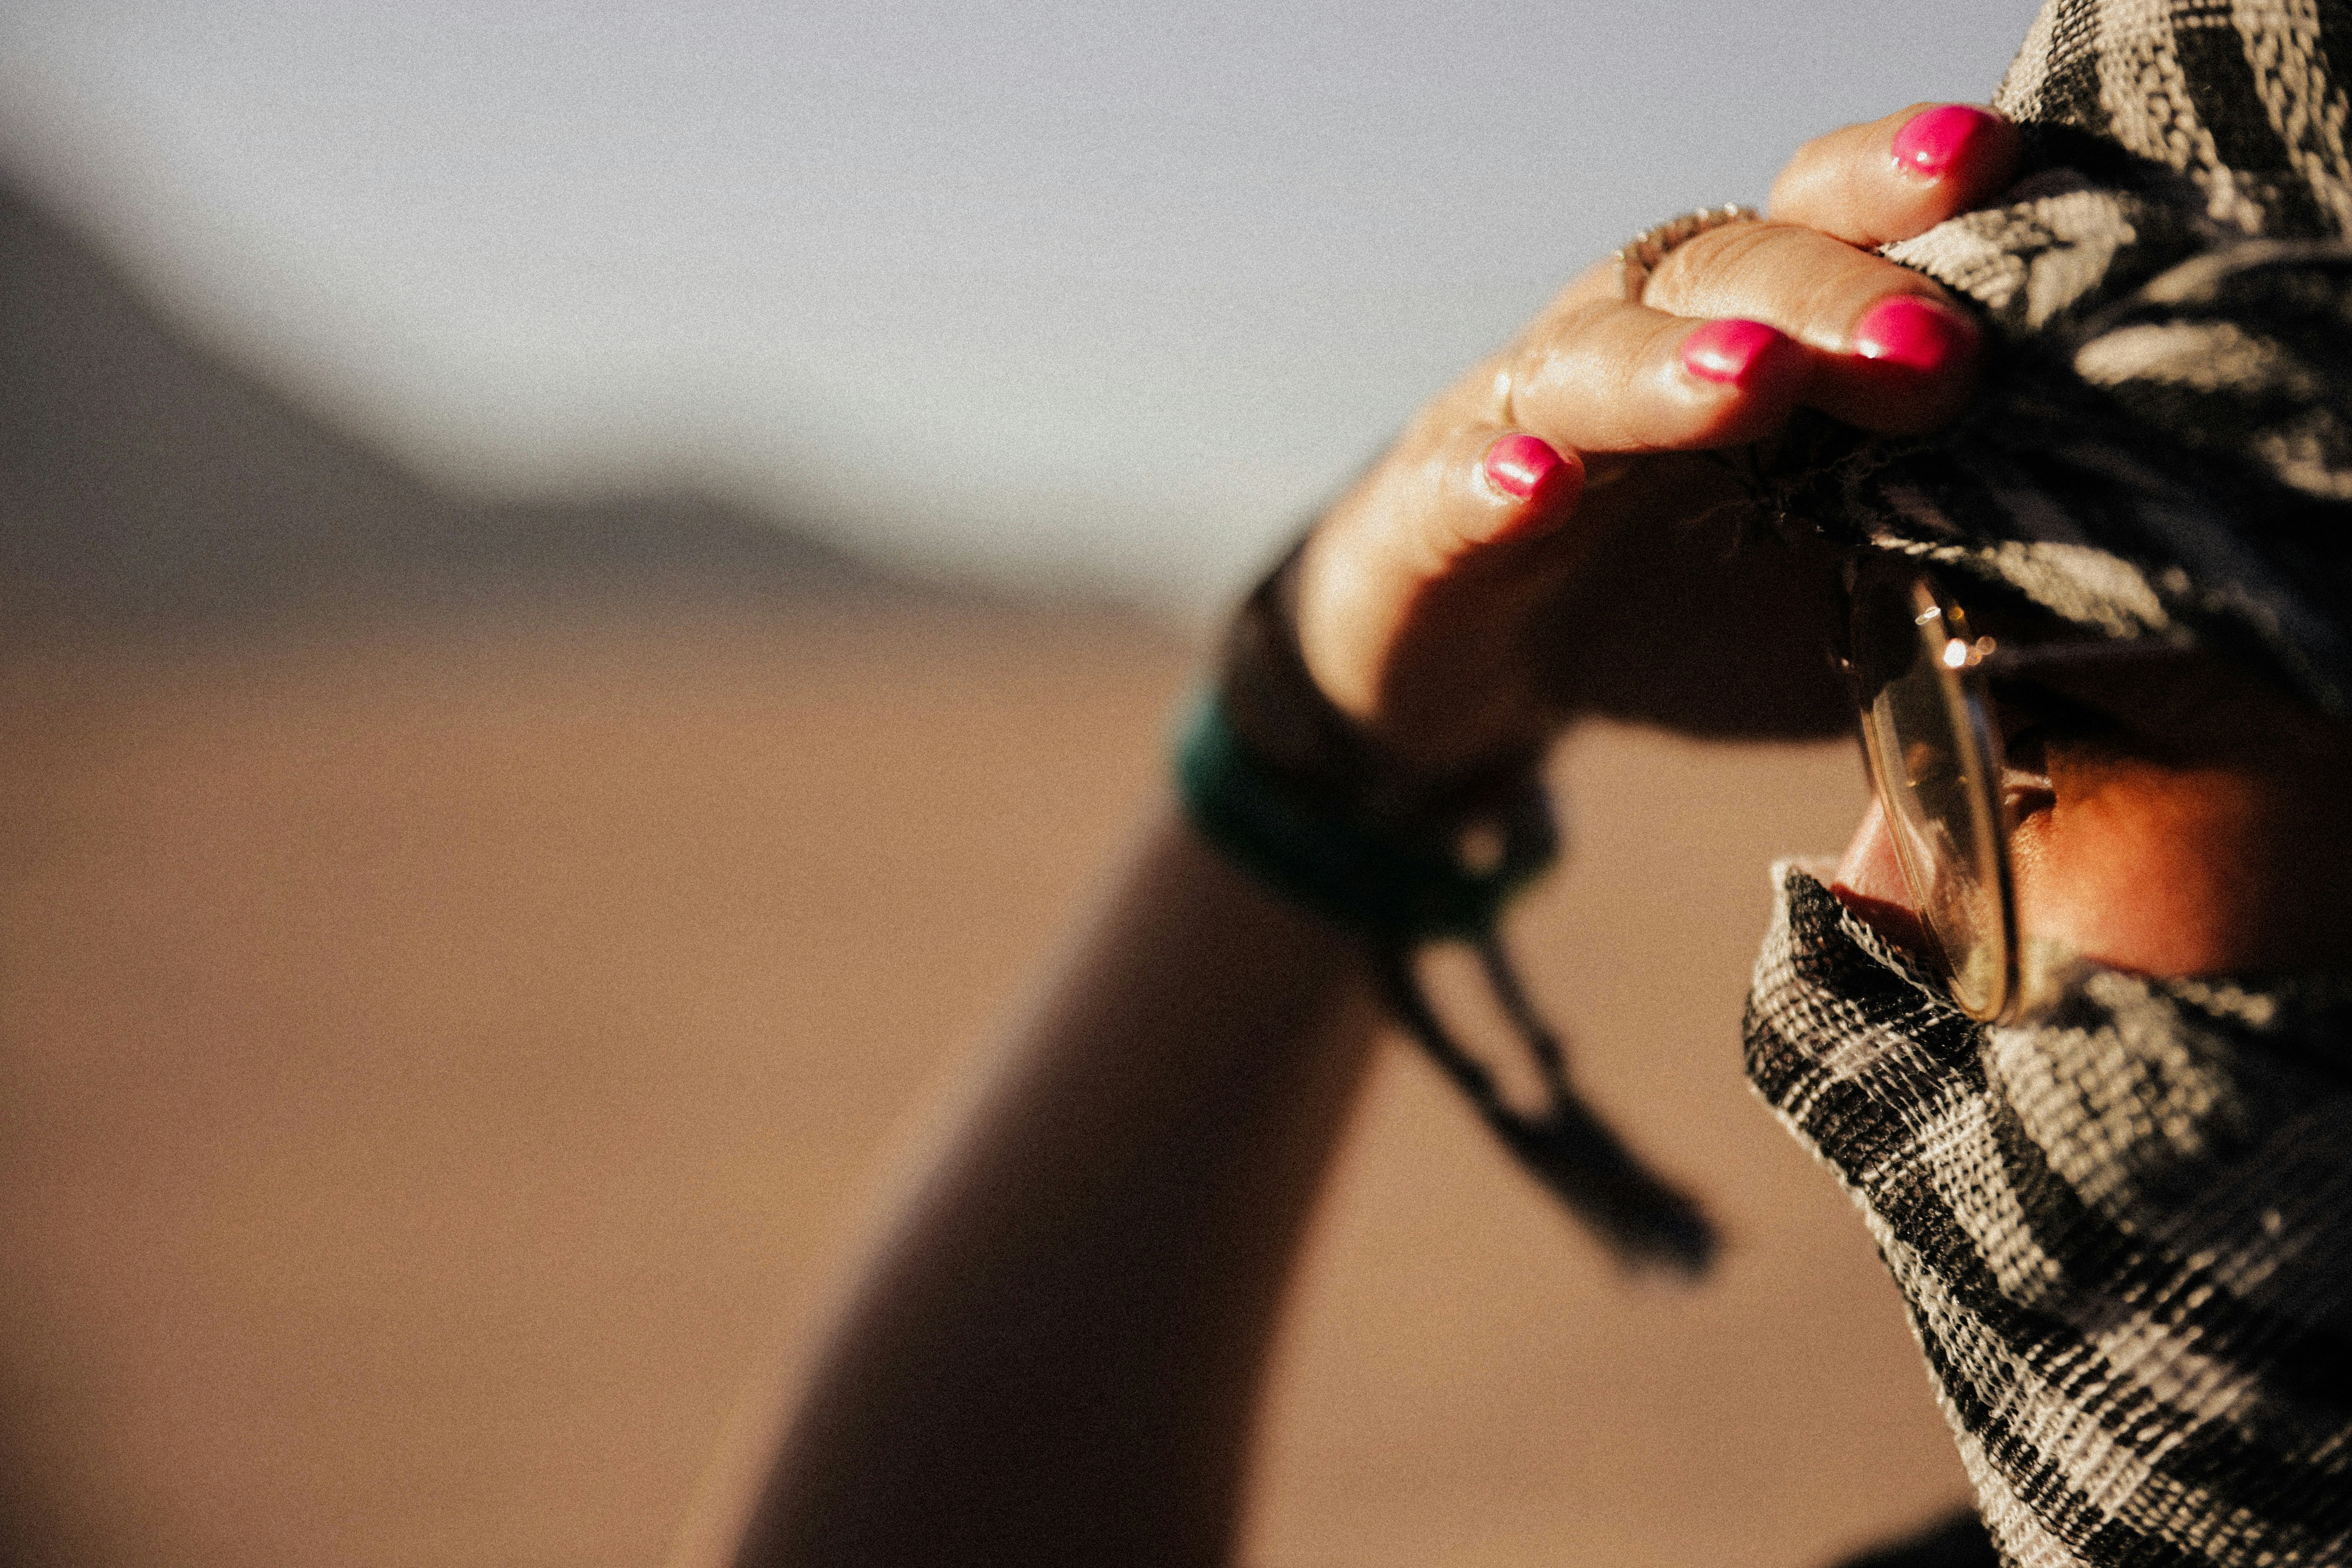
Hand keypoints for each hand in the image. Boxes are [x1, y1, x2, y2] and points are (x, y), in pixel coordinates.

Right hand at [1289, 104, 2022, 778]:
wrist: (1475, 673)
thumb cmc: (1675, 607)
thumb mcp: (1831, 594)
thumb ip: (1934, 569)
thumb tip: (2097, 595)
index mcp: (1747, 334)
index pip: (1826, 223)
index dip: (1899, 185)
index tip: (1996, 163)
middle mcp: (1636, 340)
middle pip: (1726, 267)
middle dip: (1832, 296)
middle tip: (1934, 357)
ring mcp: (1519, 419)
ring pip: (1590, 357)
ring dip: (1671, 366)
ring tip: (1750, 384)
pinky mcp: (1427, 518)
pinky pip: (1454, 482)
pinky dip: (1494, 477)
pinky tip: (1535, 482)